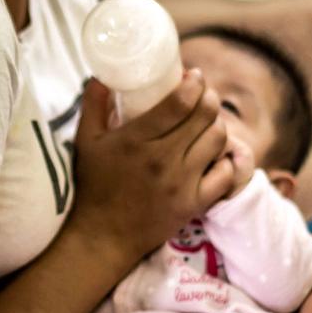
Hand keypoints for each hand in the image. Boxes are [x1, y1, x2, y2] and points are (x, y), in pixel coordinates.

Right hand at [68, 72, 239, 262]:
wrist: (102, 237)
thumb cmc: (93, 186)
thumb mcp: (85, 141)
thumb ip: (93, 105)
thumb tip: (103, 76)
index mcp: (136, 140)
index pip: (179, 103)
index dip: (193, 83)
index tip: (193, 75)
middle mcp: (162, 159)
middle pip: (204, 116)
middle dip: (208, 98)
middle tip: (203, 94)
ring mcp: (182, 183)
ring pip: (218, 140)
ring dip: (216, 124)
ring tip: (207, 122)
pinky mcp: (194, 204)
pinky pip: (226, 175)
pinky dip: (225, 160)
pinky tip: (214, 155)